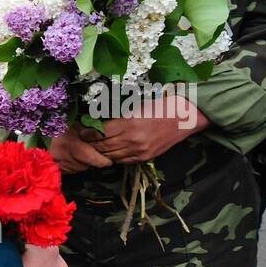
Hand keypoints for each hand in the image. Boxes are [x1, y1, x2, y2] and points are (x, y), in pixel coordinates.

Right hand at [48, 128, 113, 173]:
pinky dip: (72, 166)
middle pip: (85, 165)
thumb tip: (102, 136)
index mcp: (70, 145)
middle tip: (94, 154)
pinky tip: (71, 158)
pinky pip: (67, 170)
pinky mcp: (51, 167)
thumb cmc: (55, 124)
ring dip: (81, 164)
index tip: (108, 162)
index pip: (92, 159)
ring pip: (76, 169)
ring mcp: (56, 164)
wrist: (33, 130)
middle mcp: (63, 157)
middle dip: (91, 161)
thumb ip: (88, 130)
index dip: (102, 161)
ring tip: (81, 154)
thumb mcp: (73, 123)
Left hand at [79, 94, 208, 163]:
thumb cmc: (159, 105)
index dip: (87, 133)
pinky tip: (109, 151)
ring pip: (110, 156)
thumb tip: (96, 119)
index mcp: (128, 124)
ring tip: (92, 147)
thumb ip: (116, 116)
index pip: (98, 134)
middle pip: (102, 147)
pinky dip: (113, 157)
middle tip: (81, 140)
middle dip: (90, 144)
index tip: (81, 130)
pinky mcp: (144, 158)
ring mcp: (138, 151)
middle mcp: (132, 140)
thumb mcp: (135, 105)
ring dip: (100, 152)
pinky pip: (122, 161)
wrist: (184, 116)